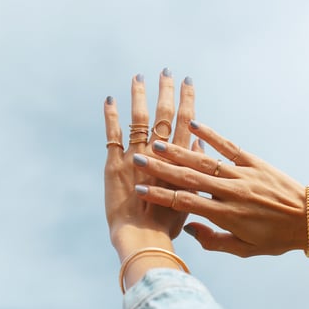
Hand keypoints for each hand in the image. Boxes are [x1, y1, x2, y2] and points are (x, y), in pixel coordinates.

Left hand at [104, 71, 200, 259]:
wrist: (144, 237)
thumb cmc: (168, 222)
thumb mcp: (189, 194)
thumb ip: (193, 168)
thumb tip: (198, 145)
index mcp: (178, 160)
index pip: (185, 122)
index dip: (187, 101)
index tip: (188, 82)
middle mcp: (158, 154)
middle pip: (164, 115)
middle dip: (166, 91)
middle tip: (166, 71)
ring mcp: (136, 157)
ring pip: (139, 119)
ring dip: (139, 96)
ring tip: (138, 77)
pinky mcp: (115, 164)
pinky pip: (112, 135)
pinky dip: (110, 116)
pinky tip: (110, 99)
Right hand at [132, 121, 308, 256]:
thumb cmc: (277, 238)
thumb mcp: (245, 250)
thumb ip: (214, 241)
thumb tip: (189, 228)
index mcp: (227, 215)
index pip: (186, 203)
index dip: (161, 196)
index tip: (140, 189)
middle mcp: (231, 192)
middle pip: (189, 178)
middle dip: (161, 169)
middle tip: (139, 159)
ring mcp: (242, 175)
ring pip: (204, 161)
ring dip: (179, 152)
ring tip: (157, 143)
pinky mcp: (254, 162)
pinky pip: (229, 147)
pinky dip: (211, 135)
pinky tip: (195, 125)